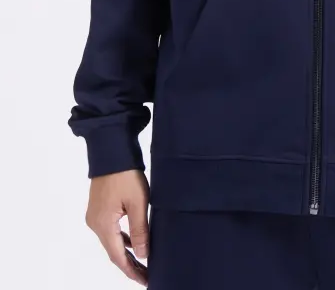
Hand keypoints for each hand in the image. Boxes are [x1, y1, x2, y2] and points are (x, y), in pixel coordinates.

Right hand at [85, 169, 149, 285]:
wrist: (111, 150)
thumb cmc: (125, 173)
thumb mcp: (138, 202)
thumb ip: (140, 230)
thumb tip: (142, 254)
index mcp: (103, 225)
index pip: (118, 257)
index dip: (132, 271)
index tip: (145, 280)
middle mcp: (95, 223)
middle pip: (114, 251)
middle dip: (130, 264)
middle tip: (146, 275)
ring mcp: (95, 216)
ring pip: (112, 240)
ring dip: (126, 252)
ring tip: (142, 261)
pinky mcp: (99, 208)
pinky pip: (111, 229)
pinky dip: (122, 238)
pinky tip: (133, 240)